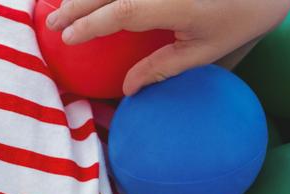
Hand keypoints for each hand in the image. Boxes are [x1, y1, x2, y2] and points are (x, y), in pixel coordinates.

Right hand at [45, 0, 289, 95]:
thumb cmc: (238, 20)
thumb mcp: (204, 52)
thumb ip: (163, 68)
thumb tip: (126, 90)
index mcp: (176, 3)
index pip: (123, 10)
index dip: (90, 24)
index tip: (68, 38)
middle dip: (75, 5)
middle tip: (51, 22)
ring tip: (61, 6)